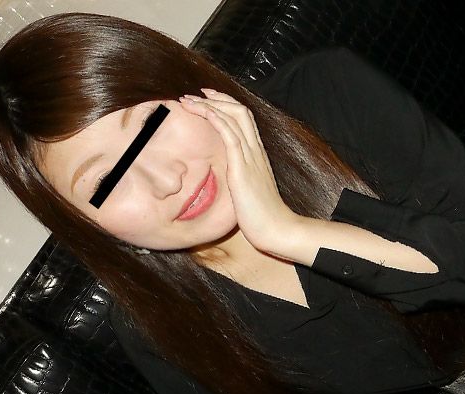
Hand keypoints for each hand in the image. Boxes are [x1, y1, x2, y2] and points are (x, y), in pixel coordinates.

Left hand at [179, 89, 303, 254]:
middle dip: (215, 98)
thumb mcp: (250, 192)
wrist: (277, 229)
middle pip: (239, 110)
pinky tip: (203, 112)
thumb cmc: (263, 216)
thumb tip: (232, 179)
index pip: (244, 119)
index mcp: (257, 155)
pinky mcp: (243, 167)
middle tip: (194, 94)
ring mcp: (251, 157)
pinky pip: (230, 135)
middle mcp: (256, 151)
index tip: (207, 99)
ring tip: (188, 100)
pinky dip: (215, 119)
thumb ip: (242, 179)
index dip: (225, 105)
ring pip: (233, 117)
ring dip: (208, 105)